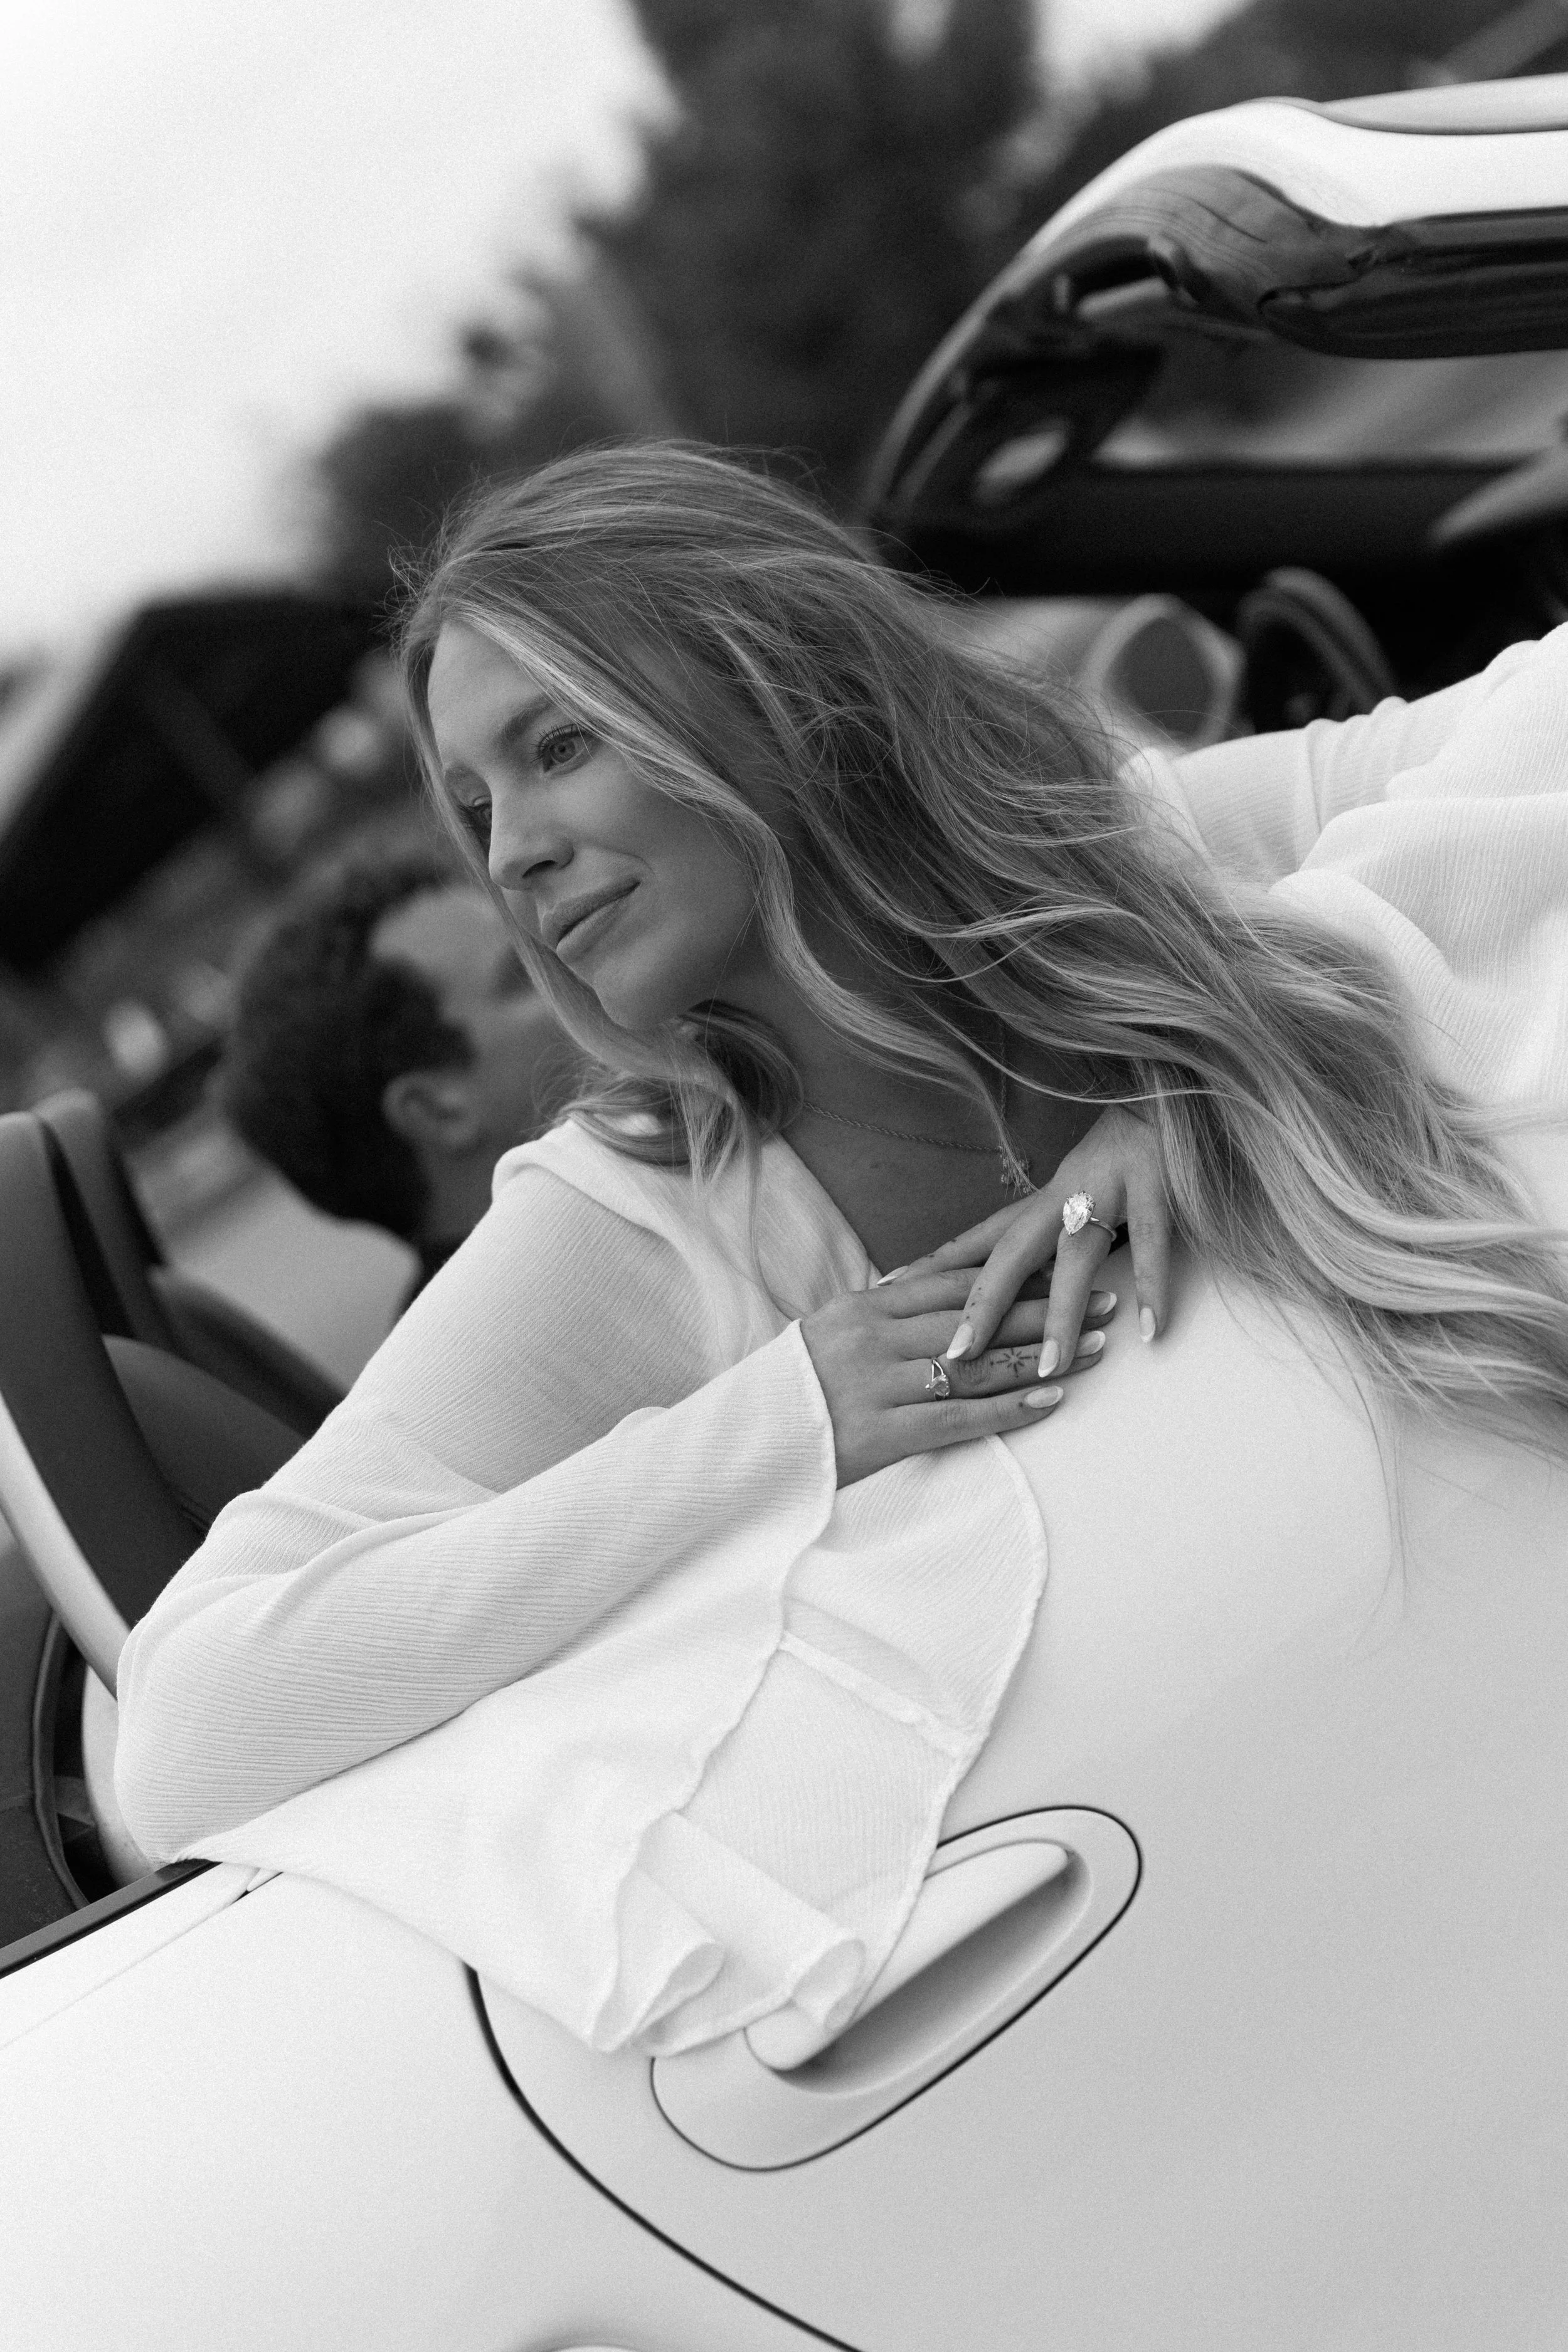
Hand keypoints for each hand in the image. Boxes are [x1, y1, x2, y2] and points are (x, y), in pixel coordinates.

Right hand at [799, 1269, 1110, 1487]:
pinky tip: (1052, 1402)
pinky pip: (957, 1418)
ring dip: (1041, 1356)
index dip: (1015, 1272)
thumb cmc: (795, 1393)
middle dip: (1046, 1308)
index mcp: (862, 1306)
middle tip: (1103, 1301)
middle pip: (976, 1317)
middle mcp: (870, 1337)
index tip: (1065, 1264)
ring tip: (1095, 1350)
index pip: (953, 1281)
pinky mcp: (880, 1435)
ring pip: (975, 1365)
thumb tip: (937, 1285)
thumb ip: (884, 1312)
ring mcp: (875, 1384)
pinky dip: (1008, 1409)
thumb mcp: (831, 1334)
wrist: (741, 1449)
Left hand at [901, 1106, 1170, 1379]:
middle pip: (1010, 1252)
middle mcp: (1063, 1195)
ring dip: (1060, 1314)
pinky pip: (1154, 1243)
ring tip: (1048, 1367)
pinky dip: (1152, 1287)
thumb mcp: (1073, 1194)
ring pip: (1075, 1257)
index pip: (977, 1240)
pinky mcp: (1156, 1187)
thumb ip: (1041, 1235)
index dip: (933, 1269)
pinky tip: (1152, 1330)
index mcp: (1039, 1202)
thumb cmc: (1122, 1154)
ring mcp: (1107, 1189)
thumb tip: (999, 1282)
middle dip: (981, 1304)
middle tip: (956, 1355)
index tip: (887, 1295)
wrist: (1171, 1091)